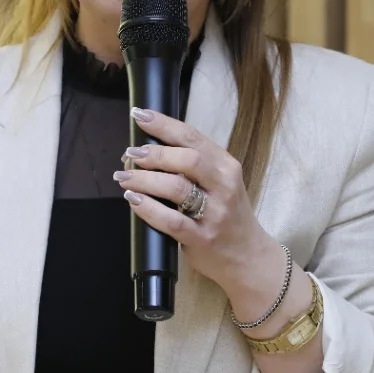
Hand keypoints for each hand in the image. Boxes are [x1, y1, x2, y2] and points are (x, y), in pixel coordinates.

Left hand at [116, 106, 280, 297]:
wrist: (248, 257)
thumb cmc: (228, 216)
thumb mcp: (220, 184)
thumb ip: (191, 167)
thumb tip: (144, 150)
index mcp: (226, 166)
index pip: (193, 137)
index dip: (163, 124)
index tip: (139, 115)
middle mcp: (224, 186)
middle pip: (186, 159)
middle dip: (153, 153)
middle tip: (130, 153)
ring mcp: (215, 213)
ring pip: (176, 187)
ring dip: (144, 179)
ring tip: (124, 176)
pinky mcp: (203, 238)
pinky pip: (171, 221)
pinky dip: (148, 209)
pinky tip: (134, 201)